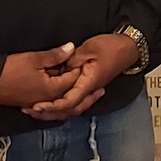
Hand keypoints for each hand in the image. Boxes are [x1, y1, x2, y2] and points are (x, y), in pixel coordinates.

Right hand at [0, 44, 77, 107]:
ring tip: (60, 68)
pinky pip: (47, 98)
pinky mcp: (29, 103)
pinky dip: (51, 89)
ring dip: (60, 82)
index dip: (77, 67)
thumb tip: (71, 48)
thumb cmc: (11, 69)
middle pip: (67, 89)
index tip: (80, 57)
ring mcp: (38, 103)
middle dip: (71, 75)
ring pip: (57, 94)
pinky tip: (48, 78)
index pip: (73, 79)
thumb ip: (55, 55)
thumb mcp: (35, 58)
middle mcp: (48, 100)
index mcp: (52, 89)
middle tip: (72, 62)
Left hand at [23, 33, 138, 120]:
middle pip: (69, 110)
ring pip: (72, 109)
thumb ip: (71, 59)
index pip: (69, 101)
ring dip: (55, 112)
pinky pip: (74, 101)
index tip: (37, 106)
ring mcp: (89, 90)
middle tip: (32, 111)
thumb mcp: (89, 48)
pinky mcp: (88, 87)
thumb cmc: (112, 47)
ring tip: (38, 110)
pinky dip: (62, 105)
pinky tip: (52, 103)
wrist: (128, 47)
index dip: (52, 106)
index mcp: (89, 82)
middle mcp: (89, 90)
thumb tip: (58, 68)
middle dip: (50, 114)